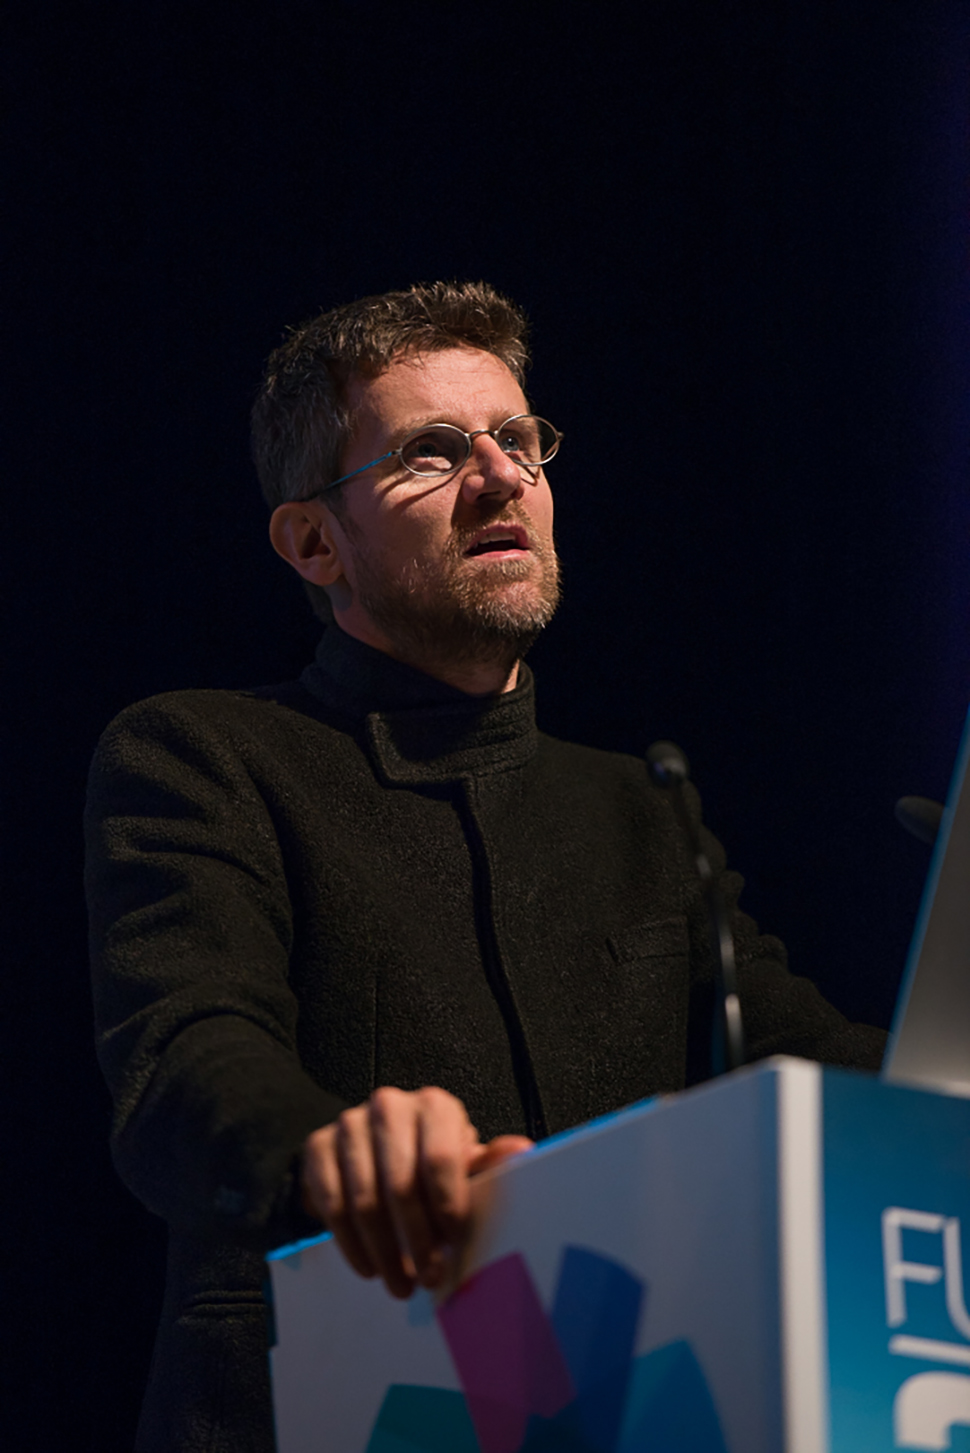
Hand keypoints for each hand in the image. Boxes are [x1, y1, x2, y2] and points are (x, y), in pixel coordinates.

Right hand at [300, 1086, 531, 1298]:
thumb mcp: (464, 1163)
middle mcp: (390, 1106)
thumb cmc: (432, 1163)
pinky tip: (368, 1266)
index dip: (447, 1208)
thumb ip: (491, 1163)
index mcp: (434, 1106)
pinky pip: (330, 1203)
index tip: (454, 1245)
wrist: (374, 1152)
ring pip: (364, 1199)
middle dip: (415, 1241)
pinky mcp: (318, 1145)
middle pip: (400, 1184)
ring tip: (401, 1282)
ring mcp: (349, 1123)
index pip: (440, 1159)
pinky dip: (350, 1244)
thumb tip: (522, 1150)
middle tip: (427, 1280)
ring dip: (384, 1252)